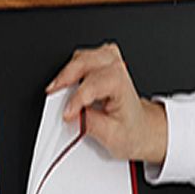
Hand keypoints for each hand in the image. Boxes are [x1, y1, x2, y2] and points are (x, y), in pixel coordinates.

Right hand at [45, 42, 167, 164]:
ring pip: (82, 57)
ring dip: (68, 71)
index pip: (95, 83)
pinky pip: (83, 57)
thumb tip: (72, 114)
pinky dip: (72, 68)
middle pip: (86, 62)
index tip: (68, 113)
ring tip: (58, 89)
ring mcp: (111, 62)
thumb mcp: (111, 136)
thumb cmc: (132, 130)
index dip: (78, 98)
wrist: (141, 127)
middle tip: (53, 94)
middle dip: (66, 77)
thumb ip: (89, 124)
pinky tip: (68, 82)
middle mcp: (117, 69)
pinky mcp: (103, 63)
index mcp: (122, 85)